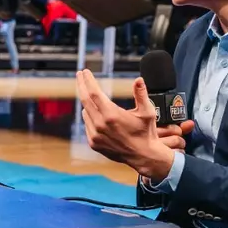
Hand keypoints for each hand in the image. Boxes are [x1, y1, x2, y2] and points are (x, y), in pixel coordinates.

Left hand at [76, 69, 195, 181]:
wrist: (143, 155)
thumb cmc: (146, 132)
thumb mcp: (147, 112)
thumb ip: (141, 94)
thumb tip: (139, 80)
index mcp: (112, 115)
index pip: (94, 92)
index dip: (88, 80)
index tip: (85, 72)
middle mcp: (100, 125)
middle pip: (84, 100)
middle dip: (81, 85)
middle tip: (80, 75)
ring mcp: (95, 135)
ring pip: (85, 112)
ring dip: (87, 102)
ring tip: (94, 97)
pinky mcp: (93, 143)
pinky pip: (87, 124)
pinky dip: (89, 116)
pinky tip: (96, 114)